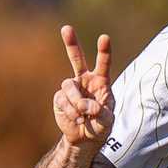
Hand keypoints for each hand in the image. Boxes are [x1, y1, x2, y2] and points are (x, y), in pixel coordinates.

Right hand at [53, 28, 113, 149]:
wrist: (85, 138)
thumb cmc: (101, 125)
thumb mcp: (107, 121)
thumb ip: (99, 112)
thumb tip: (83, 104)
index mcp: (100, 81)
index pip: (103, 63)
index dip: (104, 51)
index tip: (104, 37)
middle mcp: (85, 80)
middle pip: (77, 58)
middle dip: (71, 43)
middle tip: (66, 28)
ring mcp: (71, 88)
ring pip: (68, 85)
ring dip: (76, 101)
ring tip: (83, 115)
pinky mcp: (60, 98)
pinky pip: (62, 100)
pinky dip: (70, 111)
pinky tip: (77, 119)